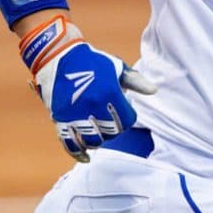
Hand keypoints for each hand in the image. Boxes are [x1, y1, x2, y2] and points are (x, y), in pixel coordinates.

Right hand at [20, 16, 156, 161]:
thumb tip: (153, 91)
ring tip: (98, 133)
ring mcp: (76, 114)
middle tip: (110, 122)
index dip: (127, 119)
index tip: (123, 114)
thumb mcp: (116, 67)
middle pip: (111, 132)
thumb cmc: (92, 62)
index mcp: (110, 92)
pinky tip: (86, 157)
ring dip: (98, 140)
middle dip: (113, 130)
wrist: (58, 55)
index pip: (127, 120)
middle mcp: (94, 105)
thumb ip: (136, 81)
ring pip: (93, 141)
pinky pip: (70, 144)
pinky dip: (79, 154)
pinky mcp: (60, 119)